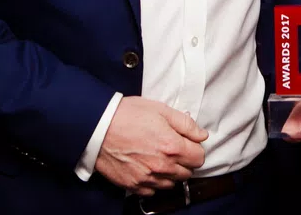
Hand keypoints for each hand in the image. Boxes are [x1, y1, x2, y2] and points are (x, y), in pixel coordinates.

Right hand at [94, 96, 208, 195]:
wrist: (98, 127)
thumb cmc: (127, 115)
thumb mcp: (161, 110)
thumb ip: (186, 124)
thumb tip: (202, 135)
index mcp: (172, 146)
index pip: (199, 158)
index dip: (195, 149)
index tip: (186, 143)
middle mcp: (162, 166)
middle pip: (187, 173)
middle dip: (184, 161)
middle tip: (172, 148)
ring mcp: (147, 178)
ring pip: (171, 183)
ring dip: (170, 173)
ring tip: (158, 157)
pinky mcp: (133, 185)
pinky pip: (153, 190)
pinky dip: (154, 181)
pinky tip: (147, 167)